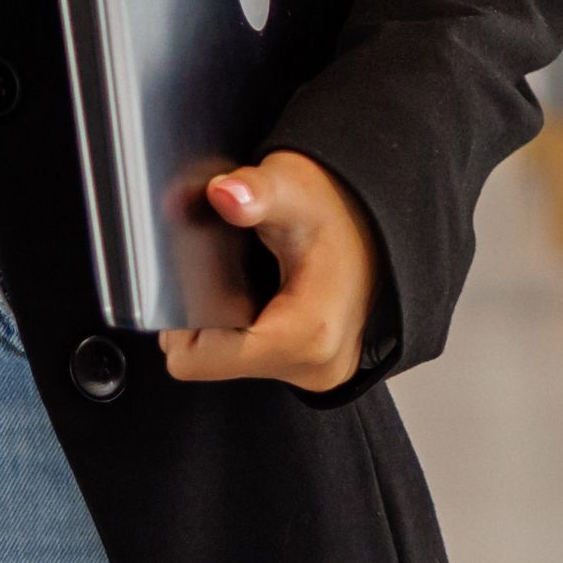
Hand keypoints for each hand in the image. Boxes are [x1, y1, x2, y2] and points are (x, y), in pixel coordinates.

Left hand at [161, 151, 373, 393]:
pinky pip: (256, 357)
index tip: (191, 279)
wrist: (383, 226)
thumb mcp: (294, 188)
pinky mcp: (317, 369)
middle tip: (227, 270)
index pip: (197, 359)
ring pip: (233, 360)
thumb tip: (224, 193)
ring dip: (229, 323)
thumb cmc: (340, 210)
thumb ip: (255, 191)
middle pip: (214, 360)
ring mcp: (319, 373)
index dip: (179, 319)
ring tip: (249, 278)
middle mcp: (316, 367)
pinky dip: (249, 327)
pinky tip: (264, 292)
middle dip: (207, 318)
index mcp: (305, 335)